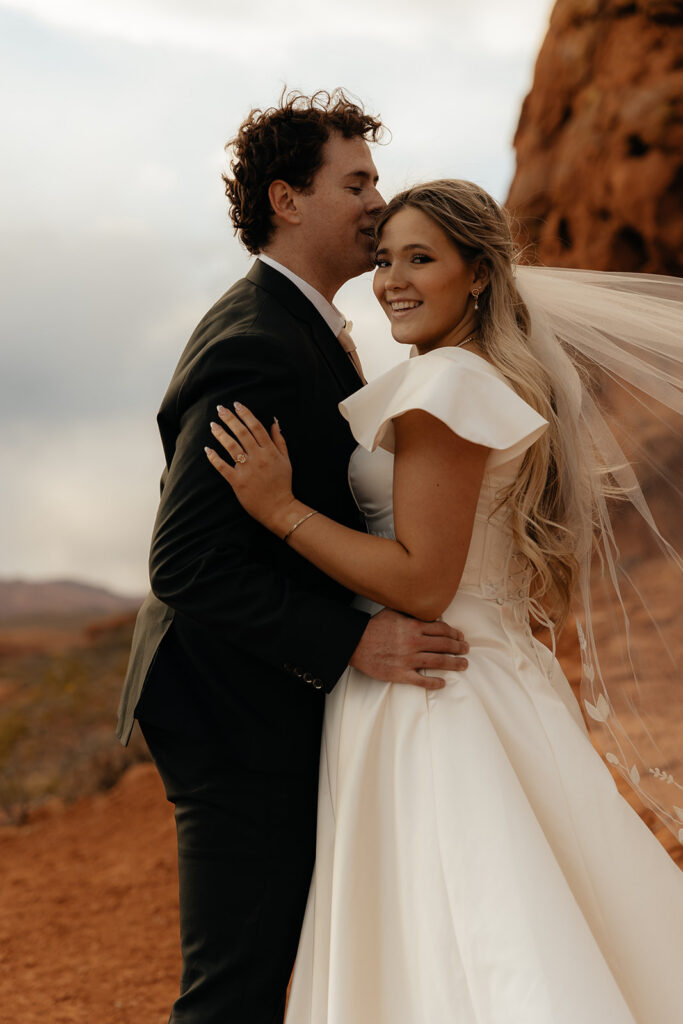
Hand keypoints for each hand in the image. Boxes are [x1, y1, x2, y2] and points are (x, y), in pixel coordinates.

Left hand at [205, 403, 296, 533]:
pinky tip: (207, 449)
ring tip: (212, 425)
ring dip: (220, 433)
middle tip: (220, 409)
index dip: (245, 414)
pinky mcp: (237, 481)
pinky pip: (222, 466)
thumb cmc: (282, 484)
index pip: (256, 427)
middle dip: (229, 418)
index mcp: (270, 451)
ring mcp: (247, 469)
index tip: (236, 405)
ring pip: (231, 446)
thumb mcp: (286, 460)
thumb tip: (274, 422)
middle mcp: (258, 457)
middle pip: (241, 433)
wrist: (279, 508)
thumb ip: (279, 440)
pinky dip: (214, 457)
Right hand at [349, 608, 468, 689]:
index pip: (441, 629)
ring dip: (453, 664)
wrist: (355, 643)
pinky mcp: (400, 674)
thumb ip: (409, 612)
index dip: (454, 633)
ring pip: (438, 662)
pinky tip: (443, 683)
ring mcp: (408, 660)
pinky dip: (434, 683)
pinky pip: (421, 680)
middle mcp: (414, 643)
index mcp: (413, 627)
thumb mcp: (392, 612)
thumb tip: (421, 606)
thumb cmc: (373, 627)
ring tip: (463, 665)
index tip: (460, 636)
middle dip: (458, 648)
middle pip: (444, 645)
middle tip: (466, 650)